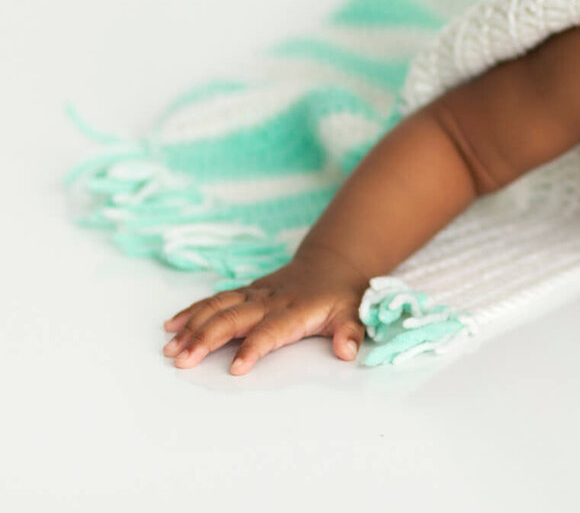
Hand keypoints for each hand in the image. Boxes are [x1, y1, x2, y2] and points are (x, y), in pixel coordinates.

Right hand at [161, 246, 371, 374]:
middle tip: (183, 361)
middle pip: (233, 319)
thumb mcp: (355, 313)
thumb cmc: (342, 296)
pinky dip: (193, 311)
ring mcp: (255, 295)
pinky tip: (171, 325)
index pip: (270, 331)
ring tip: (170, 348)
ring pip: (218, 307)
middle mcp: (270, 301)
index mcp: (295, 311)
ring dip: (193, 326)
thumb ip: (351, 333)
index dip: (254, 349)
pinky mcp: (246, 292)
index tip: (236, 369)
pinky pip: (216, 299)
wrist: (333, 264)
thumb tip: (347, 351)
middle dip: (206, 339)